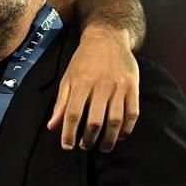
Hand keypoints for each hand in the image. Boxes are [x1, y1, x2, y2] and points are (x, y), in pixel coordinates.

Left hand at [48, 26, 139, 151]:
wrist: (107, 38)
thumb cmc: (84, 60)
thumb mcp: (68, 78)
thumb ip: (61, 104)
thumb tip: (52, 127)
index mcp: (82, 83)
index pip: (74, 114)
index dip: (69, 133)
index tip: (67, 146)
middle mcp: (101, 86)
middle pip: (95, 120)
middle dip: (90, 139)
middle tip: (86, 146)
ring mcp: (119, 87)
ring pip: (115, 120)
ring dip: (109, 138)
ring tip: (103, 147)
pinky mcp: (133, 87)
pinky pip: (132, 112)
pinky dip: (127, 128)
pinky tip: (120, 135)